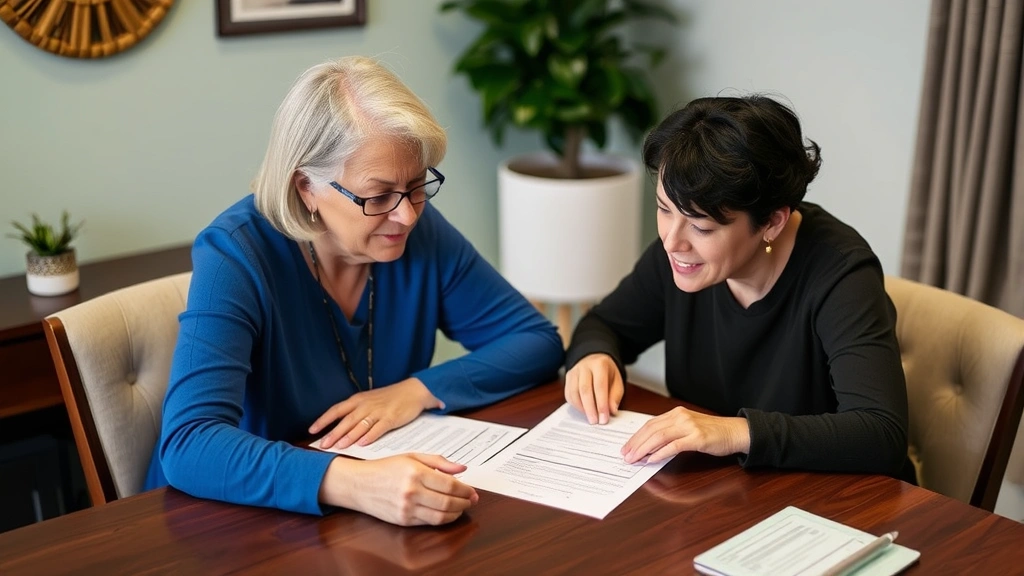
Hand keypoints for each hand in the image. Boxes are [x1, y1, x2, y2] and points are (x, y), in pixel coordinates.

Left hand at [310, 378, 441, 448]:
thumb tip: (342, 429)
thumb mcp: (370, 401)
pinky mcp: (391, 418)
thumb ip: (357, 413)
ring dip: (349, 436)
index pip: (336, 410)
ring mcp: (378, 411)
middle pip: (346, 420)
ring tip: (339, 447)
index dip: (323, 420)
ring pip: (360, 425)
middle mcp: (366, 405)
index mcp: (358, 400)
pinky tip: (363, 444)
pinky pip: (378, 428)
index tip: (312, 430)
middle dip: (333, 434)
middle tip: (323, 445)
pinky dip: (370, 436)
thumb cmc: (390, 398)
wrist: (413, 391)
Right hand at [318, 454, 478, 525]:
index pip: (450, 485)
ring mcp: (406, 508)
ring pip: (441, 517)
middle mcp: (411, 492)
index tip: (473, 490)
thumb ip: (439, 462)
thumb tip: (462, 468)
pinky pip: (429, 523)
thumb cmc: (385, 467)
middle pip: (448, 503)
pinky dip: (442, 519)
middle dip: (465, 502)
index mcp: (415, 473)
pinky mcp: (402, 520)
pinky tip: (446, 513)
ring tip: (462, 507)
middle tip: (472, 500)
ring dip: (456, 513)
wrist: (359, 483)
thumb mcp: (412, 456)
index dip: (466, 490)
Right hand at [564, 353, 623, 423]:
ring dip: (582, 408)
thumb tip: (612, 411)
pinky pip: (568, 394)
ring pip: (574, 392)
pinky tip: (583, 411)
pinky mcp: (568, 378)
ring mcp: (574, 371)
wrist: (595, 359)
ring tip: (590, 418)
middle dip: (590, 408)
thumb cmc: (607, 373)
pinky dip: (575, 405)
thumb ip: (615, 396)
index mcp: (599, 364)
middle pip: (585, 389)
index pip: (600, 386)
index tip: (604, 418)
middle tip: (595, 422)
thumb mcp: (617, 381)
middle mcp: (584, 366)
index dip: (601, 404)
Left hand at [621, 406, 750, 463]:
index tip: (626, 447)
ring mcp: (689, 426)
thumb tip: (650, 446)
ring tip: (634, 459)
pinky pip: (674, 446)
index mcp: (676, 413)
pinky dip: (660, 453)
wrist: (735, 432)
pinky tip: (651, 460)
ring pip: (659, 437)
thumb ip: (671, 433)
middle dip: (635, 444)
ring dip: (644, 449)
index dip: (636, 436)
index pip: (650, 424)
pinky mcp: (697, 438)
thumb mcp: (688, 428)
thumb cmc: (712, 432)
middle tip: (625, 455)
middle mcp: (680, 417)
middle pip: (651, 430)